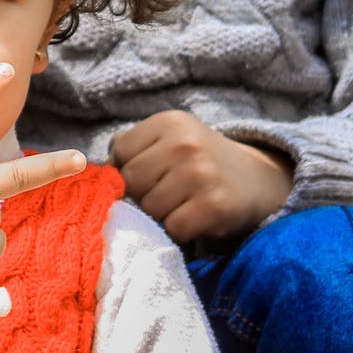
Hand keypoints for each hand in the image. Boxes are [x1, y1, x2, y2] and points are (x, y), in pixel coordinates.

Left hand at [111, 110, 294, 241]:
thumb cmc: (203, 162)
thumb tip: (90, 174)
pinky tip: (197, 218)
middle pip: (131, 182)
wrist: (261, 180)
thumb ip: (136, 150)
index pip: (120, 152)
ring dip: (162, 214)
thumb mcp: (172, 141)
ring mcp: (201, 174)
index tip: (153, 174)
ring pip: (149, 208)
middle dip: (143, 194)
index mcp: (170, 122)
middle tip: (170, 194)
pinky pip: (173, 228)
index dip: (129, 169)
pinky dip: (180, 230)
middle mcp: (185, 144)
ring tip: (185, 204)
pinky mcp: (215, 206)